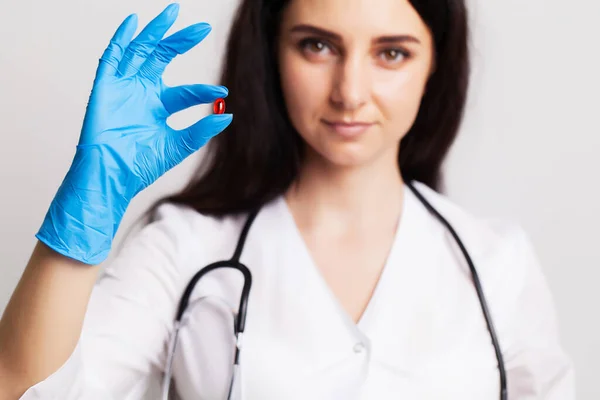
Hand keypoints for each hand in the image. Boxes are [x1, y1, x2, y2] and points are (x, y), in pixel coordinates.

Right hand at [36, 3, 230, 264]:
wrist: (112, 177)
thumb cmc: (140, 166)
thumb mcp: (178, 146)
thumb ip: (201, 130)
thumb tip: (228, 116)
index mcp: (159, 106)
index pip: (185, 92)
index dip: (203, 91)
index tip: (221, 92)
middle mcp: (142, 92)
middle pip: (163, 58)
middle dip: (181, 41)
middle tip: (202, 28)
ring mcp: (123, 87)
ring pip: (140, 51)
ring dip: (155, 31)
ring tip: (172, 12)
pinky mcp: (105, 87)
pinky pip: (112, 58)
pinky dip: (121, 40)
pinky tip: (133, 23)